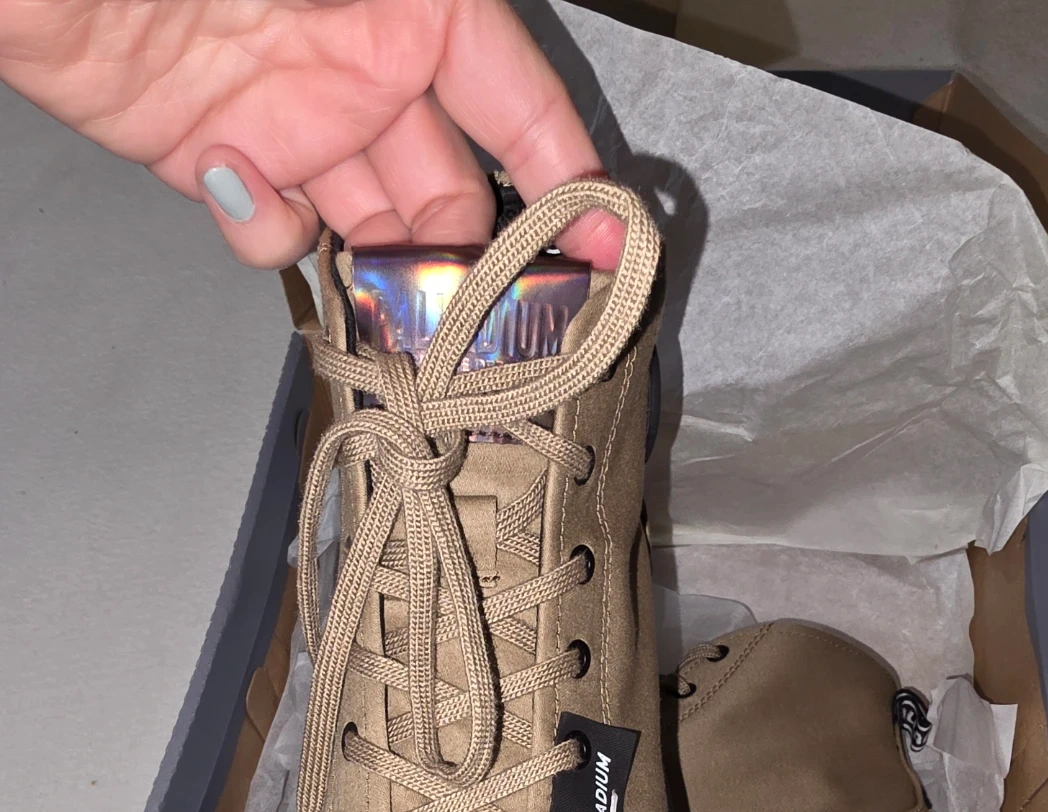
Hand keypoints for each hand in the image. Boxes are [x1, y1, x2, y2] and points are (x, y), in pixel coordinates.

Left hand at [0, 0, 621, 266]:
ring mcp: (294, 124)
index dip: (570, 175)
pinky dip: (270, 236)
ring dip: (390, 279)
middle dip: (474, 261)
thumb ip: (445, 37)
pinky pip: (280, 232)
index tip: (608, 249)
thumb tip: (525, 109)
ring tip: (393, 316)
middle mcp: (361, 72)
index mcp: (410, 9)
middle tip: (488, 329)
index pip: (516, 100)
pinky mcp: (224, 164)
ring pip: (374, 228)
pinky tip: (236, 189)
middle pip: (452, 188)